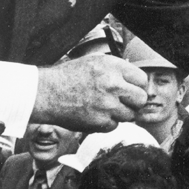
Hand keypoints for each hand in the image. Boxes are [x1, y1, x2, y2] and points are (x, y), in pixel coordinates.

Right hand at [32, 54, 148, 131]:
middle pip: (141, 99)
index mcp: (113, 67)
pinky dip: (107, 123)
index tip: (131, 90)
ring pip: (130, 115)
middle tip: (124, 102)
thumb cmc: (69, 77)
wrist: (46, 93)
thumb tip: (136, 82)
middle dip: (134, 102)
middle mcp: (113, 85)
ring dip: (120, 114)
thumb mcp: (95, 63)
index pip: (142, 79)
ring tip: (104, 107)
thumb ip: (118, 71)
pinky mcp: (99, 122)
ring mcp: (107, 105)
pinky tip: (95, 115)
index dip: (137, 86)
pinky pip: (114, 126)